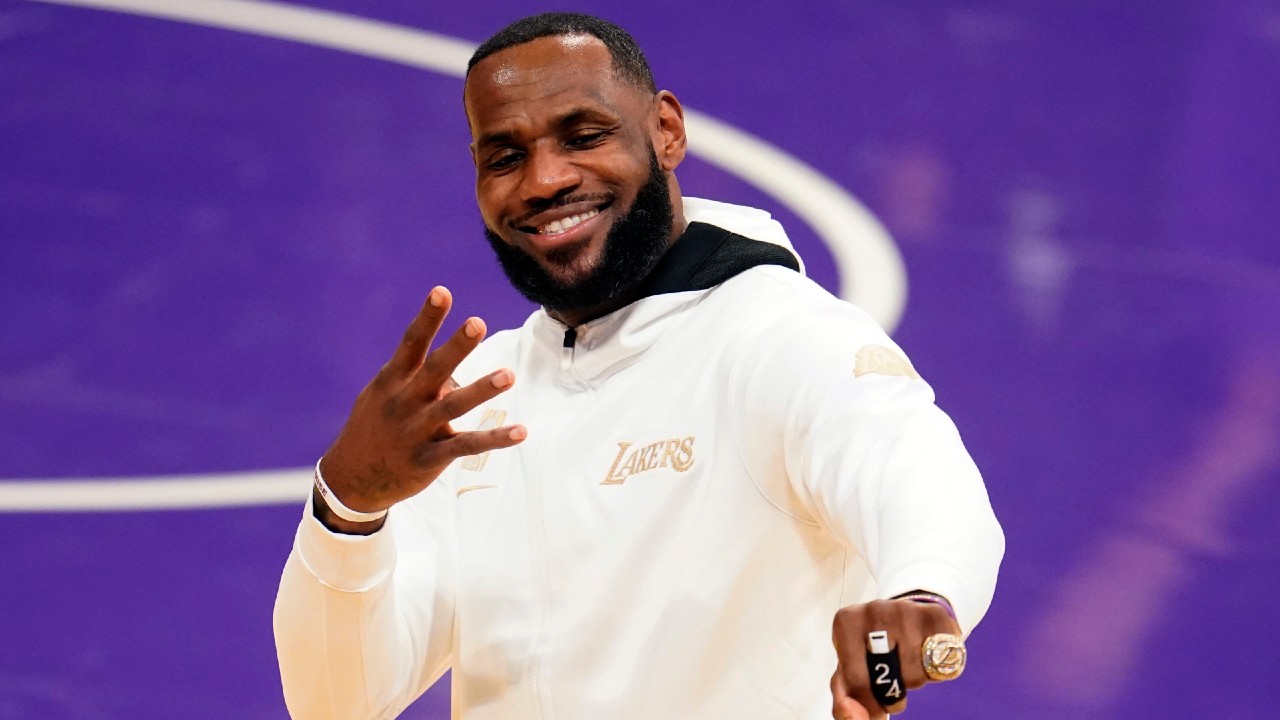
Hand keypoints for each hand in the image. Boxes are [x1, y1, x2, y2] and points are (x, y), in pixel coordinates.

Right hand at [316, 286, 525, 531]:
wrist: (351, 480)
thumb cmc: (374, 427)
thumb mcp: (383, 396)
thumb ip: (415, 377)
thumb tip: (454, 365)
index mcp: (391, 381)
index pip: (411, 344)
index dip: (427, 318)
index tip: (442, 292)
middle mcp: (404, 403)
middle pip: (433, 370)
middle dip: (456, 347)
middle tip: (478, 322)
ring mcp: (416, 431)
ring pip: (453, 407)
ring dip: (482, 390)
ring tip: (509, 375)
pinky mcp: (429, 459)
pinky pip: (466, 446)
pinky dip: (495, 439)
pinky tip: (521, 431)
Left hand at [830, 598, 960, 718]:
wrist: (905, 616)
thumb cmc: (872, 649)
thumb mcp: (850, 671)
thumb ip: (844, 700)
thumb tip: (852, 718)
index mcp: (846, 622)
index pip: (856, 680)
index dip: (869, 700)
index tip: (874, 697)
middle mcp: (874, 610)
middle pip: (888, 679)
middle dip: (892, 693)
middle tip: (894, 683)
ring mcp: (906, 610)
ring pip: (915, 675)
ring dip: (914, 681)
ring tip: (908, 663)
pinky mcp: (937, 616)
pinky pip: (940, 666)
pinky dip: (936, 672)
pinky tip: (927, 657)